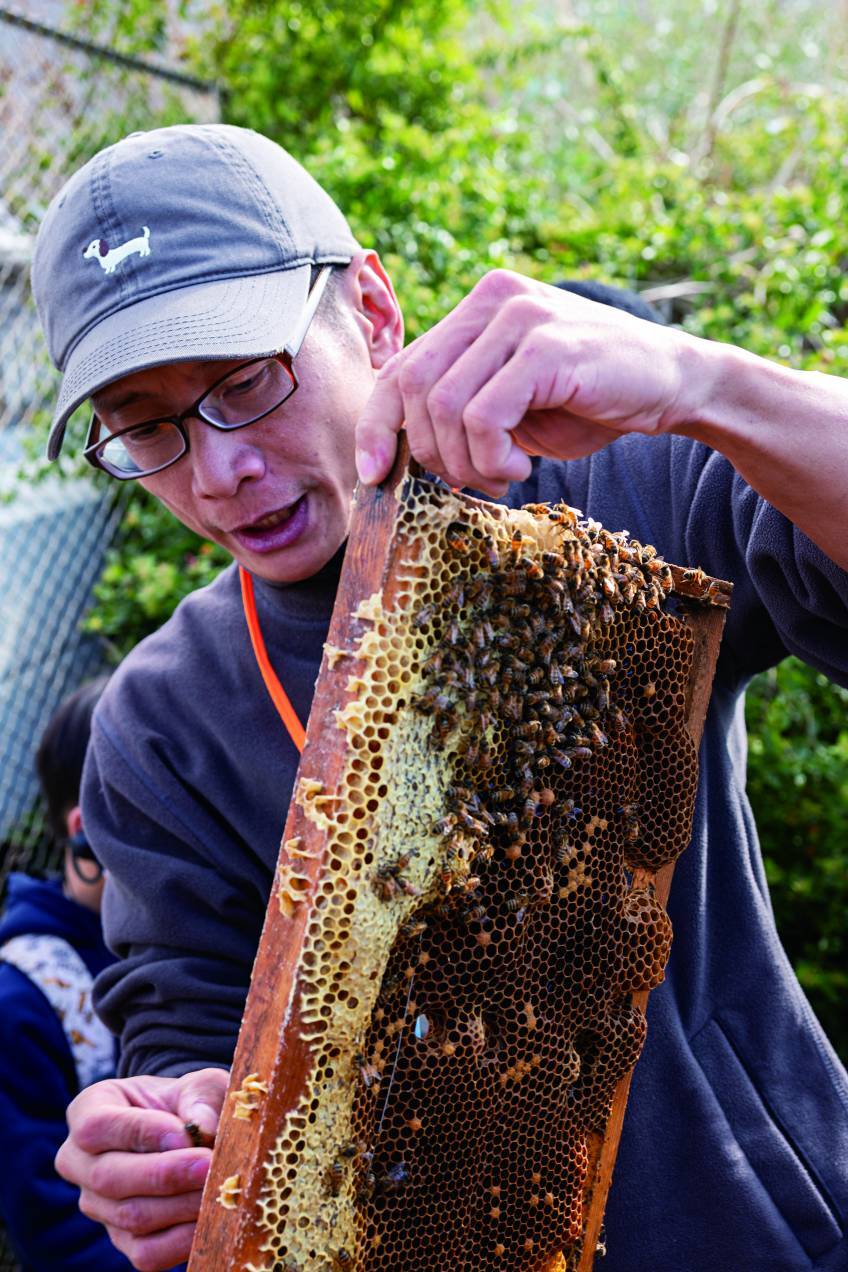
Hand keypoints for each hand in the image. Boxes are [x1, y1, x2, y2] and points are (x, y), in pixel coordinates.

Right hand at [55, 1068, 228, 1271]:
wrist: (188, 1132)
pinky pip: (147, 1252)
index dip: (139, 1132)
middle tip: (210, 1165)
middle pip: (108, 1178)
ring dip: (180, 1205)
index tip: (184, 1134)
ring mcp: (98, 1206)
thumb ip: (201, 1097)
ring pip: (130, 1216)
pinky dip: (183, 1238)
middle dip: (165, 1174)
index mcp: (89, 1111)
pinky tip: (212, 1216)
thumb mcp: (198, 1085)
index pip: (96, 1127)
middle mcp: (80, 1162)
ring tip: (218, 1187)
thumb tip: (203, 1126)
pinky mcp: (123, 1241)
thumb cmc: (188, 1101)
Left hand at [355, 268, 698, 494]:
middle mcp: (492, 300)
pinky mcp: (545, 346)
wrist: (674, 384)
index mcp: (476, 309)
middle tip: (472, 481)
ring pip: (445, 406)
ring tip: (503, 476)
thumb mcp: (511, 402)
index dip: (375, 426)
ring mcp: (519, 317)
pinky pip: (484, 415)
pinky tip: (521, 467)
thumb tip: (395, 452)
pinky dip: (492, 456)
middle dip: (430, 453)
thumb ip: (461, 406)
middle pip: (415, 389)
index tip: (373, 475)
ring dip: (466, 462)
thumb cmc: (588, 399)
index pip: (400, 369)